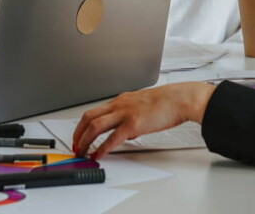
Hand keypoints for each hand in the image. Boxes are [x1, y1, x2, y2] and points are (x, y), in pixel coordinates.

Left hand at [72, 82, 215, 159]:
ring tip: (82, 151)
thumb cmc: (165, 102)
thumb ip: (130, 116)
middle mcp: (119, 105)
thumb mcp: (142, 105)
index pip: (94, 111)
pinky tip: (98, 155)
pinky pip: (112, 138)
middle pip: (89, 118)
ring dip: (85, 141)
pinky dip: (102, 148)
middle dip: (78, 133)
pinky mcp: (133, 124)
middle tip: (75, 146)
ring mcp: (125, 113)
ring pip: (95, 126)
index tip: (79, 136)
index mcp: (121, 100)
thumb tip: (124, 133)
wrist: (179, 99)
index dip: (82, 126)